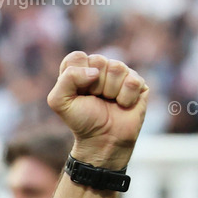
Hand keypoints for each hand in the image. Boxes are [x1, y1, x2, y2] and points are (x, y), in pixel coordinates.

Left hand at [47, 52, 148, 170]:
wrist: (103, 140)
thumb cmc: (81, 120)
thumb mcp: (59, 102)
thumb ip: (66, 79)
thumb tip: (95, 72)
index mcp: (79, 69)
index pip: (77, 57)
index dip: (77, 76)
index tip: (78, 93)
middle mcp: (100, 68)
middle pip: (98, 60)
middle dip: (94, 85)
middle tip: (94, 99)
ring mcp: (120, 73)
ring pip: (117, 67)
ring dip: (110, 91)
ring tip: (108, 102)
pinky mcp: (137, 82)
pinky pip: (132, 81)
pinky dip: (125, 98)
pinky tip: (122, 105)